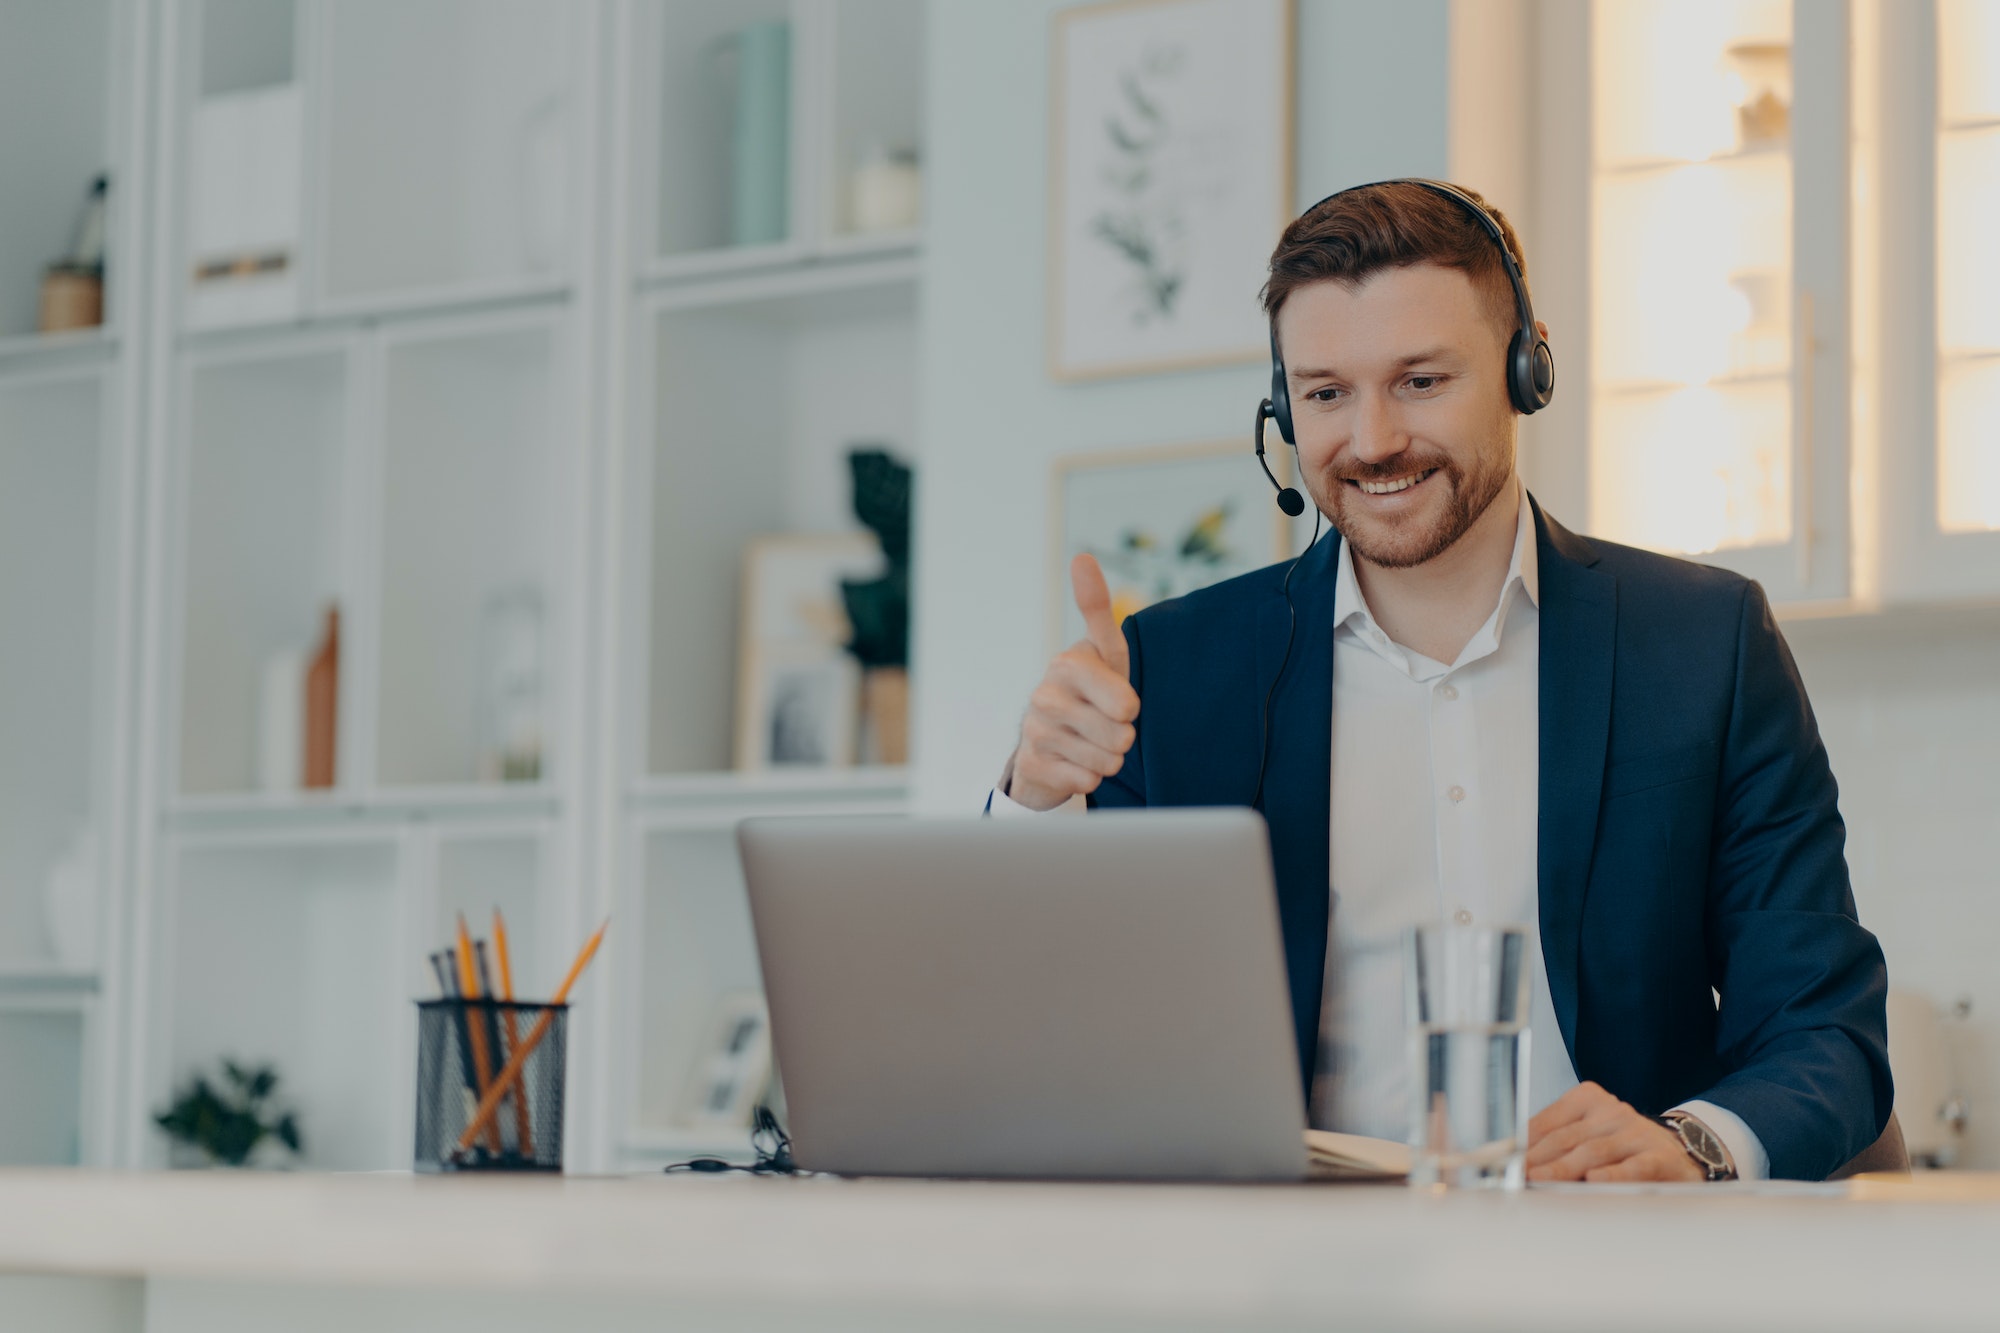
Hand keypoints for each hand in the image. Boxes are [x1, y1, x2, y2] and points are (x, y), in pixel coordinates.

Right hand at [1006, 554, 1140, 810]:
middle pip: (1121, 732)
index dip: (1129, 705)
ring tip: (1092, 742)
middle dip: (1123, 735)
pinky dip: (1090, 775)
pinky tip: (1075, 761)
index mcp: (1068, 662)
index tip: (1123, 705)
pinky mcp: (1032, 763)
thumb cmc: (1089, 692)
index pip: (1123, 697)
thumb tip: (1081, 557)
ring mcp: (1036, 729)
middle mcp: (1046, 693)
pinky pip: (1087, 780)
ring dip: (1108, 757)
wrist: (1049, 742)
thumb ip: (1097, 609)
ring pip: (1107, 758)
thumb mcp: (1103, 652)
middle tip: (1107, 724)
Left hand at [1526, 1081, 1702, 1182]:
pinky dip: (1612, 1174)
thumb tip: (1516, 1161)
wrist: (1681, 1151)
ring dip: (1563, 1168)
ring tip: (1540, 1180)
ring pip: (1592, 1152)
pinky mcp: (1658, 1157)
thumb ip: (1556, 1141)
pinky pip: (1631, 1167)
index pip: (1547, 1122)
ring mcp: (1636, 1133)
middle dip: (1537, 1159)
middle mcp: (1611, 1112)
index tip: (1505, 1161)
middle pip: (1566, 1138)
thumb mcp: (1589, 1132)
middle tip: (1516, 1176)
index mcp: (1588, 1100)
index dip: (1524, 1144)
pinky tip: (1594, 1180)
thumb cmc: (1623, 1145)